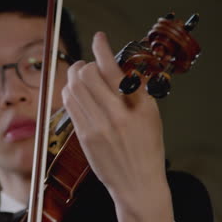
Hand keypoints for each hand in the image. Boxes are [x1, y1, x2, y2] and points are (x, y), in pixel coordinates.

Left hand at [62, 32, 173, 221]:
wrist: (136, 184)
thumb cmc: (147, 149)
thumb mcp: (152, 116)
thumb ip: (136, 90)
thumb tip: (119, 67)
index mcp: (136, 109)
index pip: (113, 70)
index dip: (102, 49)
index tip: (99, 38)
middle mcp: (113, 117)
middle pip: (84, 76)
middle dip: (83, 64)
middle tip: (89, 66)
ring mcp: (95, 128)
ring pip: (72, 89)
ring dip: (73, 77)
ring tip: (82, 79)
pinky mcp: (83, 136)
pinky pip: (69, 105)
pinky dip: (70, 93)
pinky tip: (78, 94)